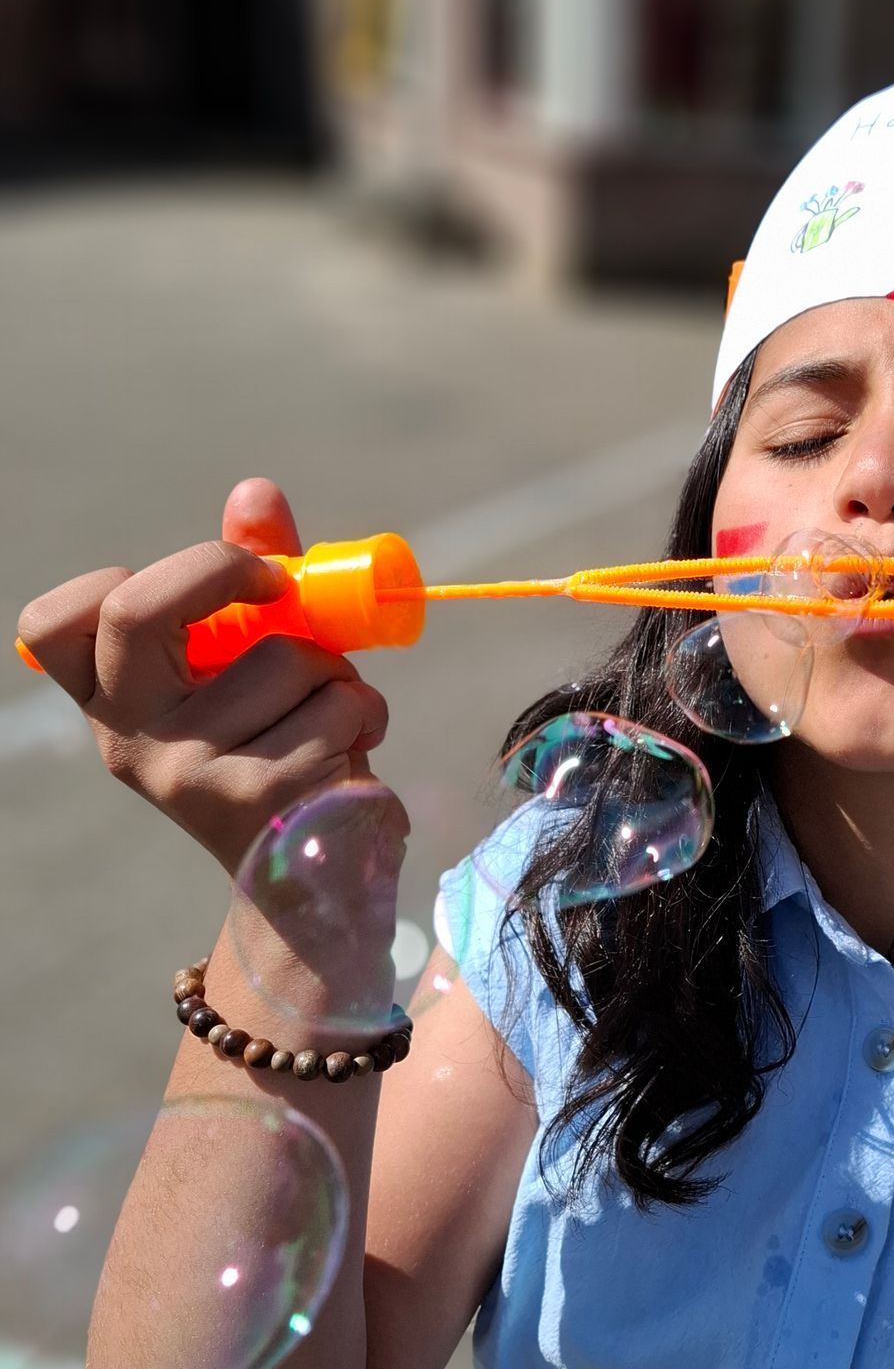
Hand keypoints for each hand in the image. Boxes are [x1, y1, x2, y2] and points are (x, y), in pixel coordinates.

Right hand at [16, 478, 399, 879]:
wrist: (311, 875)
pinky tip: (350, 755)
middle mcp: (129, 740)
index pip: (52, 625)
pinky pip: (338, 706)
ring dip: (335, 672)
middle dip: (225, 568)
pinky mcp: (256, 799)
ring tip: (330, 717)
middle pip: (135, 610)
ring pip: (286, 656)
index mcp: (114, 703)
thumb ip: (250, 581)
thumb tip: (254, 492)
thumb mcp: (255, 663)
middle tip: (279, 587)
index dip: (127, 575)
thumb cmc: (281, 747)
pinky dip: (365, 712)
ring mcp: (185, 773)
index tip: (220, 579)